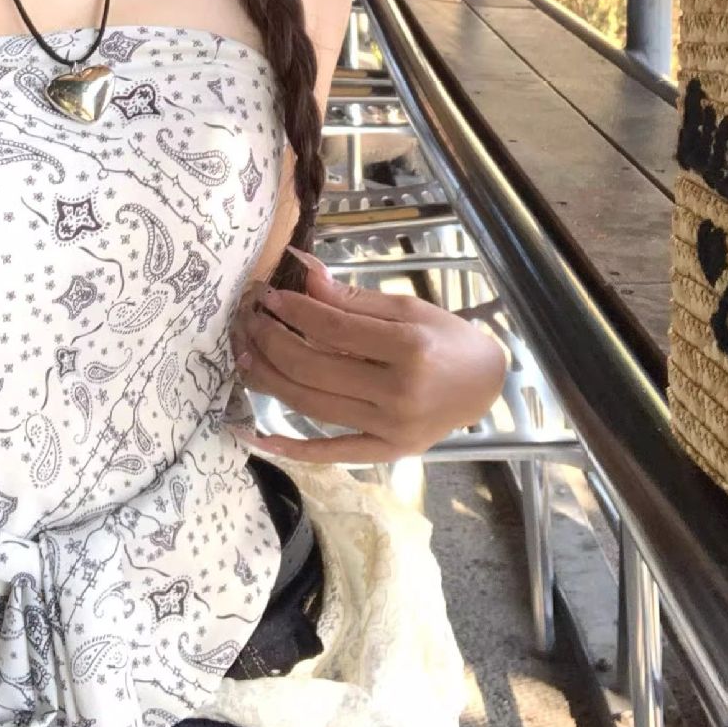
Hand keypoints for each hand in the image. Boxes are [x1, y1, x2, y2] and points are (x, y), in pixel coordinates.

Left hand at [229, 246, 507, 462]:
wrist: (483, 386)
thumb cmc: (446, 340)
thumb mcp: (407, 307)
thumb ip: (351, 297)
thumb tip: (302, 272)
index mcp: (409, 349)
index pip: (334, 331)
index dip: (294, 311)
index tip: (269, 296)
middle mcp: (398, 393)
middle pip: (315, 369)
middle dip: (272, 342)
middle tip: (250, 321)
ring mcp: (390, 429)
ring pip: (312, 406)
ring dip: (270, 381)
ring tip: (244, 357)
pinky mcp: (386, 454)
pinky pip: (329, 453)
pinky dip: (290, 448)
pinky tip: (255, 435)